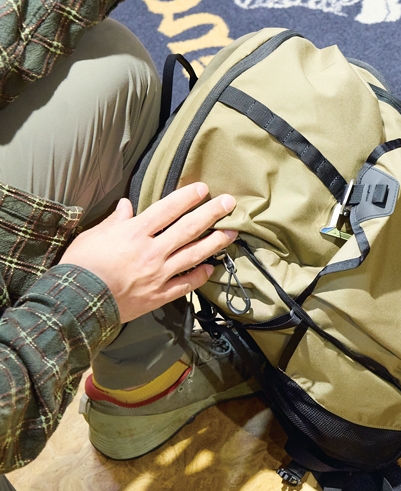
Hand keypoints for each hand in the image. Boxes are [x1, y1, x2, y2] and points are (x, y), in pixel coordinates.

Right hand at [60, 182, 237, 322]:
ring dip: (215, 242)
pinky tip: (211, 268)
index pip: (167, 210)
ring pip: (194, 254)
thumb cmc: (80, 266)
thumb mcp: (93, 236)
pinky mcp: (159, 295)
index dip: (187, 198)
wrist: (78, 302)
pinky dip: (200, 275)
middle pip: (188, 228)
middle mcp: (152, 251)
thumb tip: (125, 205)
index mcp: (134, 233)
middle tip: (229, 203)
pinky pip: (186, 284)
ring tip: (232, 233)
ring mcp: (158, 274)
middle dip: (211, 213)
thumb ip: (114, 221)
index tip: (204, 189)